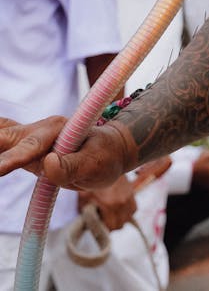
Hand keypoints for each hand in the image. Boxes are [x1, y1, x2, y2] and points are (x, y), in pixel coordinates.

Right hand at [0, 115, 135, 192]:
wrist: (111, 147)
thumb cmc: (106, 156)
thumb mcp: (97, 165)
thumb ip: (72, 166)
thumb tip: (48, 165)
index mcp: (58, 132)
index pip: (30, 148)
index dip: (12, 159)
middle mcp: (40, 129)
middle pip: (6, 136)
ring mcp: (30, 134)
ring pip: (1, 133)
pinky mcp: (24, 141)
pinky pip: (1, 133)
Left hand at [78, 175, 136, 230]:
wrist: (109, 161)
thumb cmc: (93, 179)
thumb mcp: (84, 195)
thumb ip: (85, 211)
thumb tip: (84, 223)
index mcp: (110, 204)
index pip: (111, 227)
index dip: (103, 228)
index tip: (97, 222)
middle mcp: (122, 202)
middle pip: (120, 225)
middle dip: (111, 224)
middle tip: (102, 217)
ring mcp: (129, 198)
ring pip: (128, 218)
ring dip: (120, 218)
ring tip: (110, 212)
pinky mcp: (132, 193)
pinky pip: (133, 209)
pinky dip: (127, 211)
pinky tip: (118, 206)